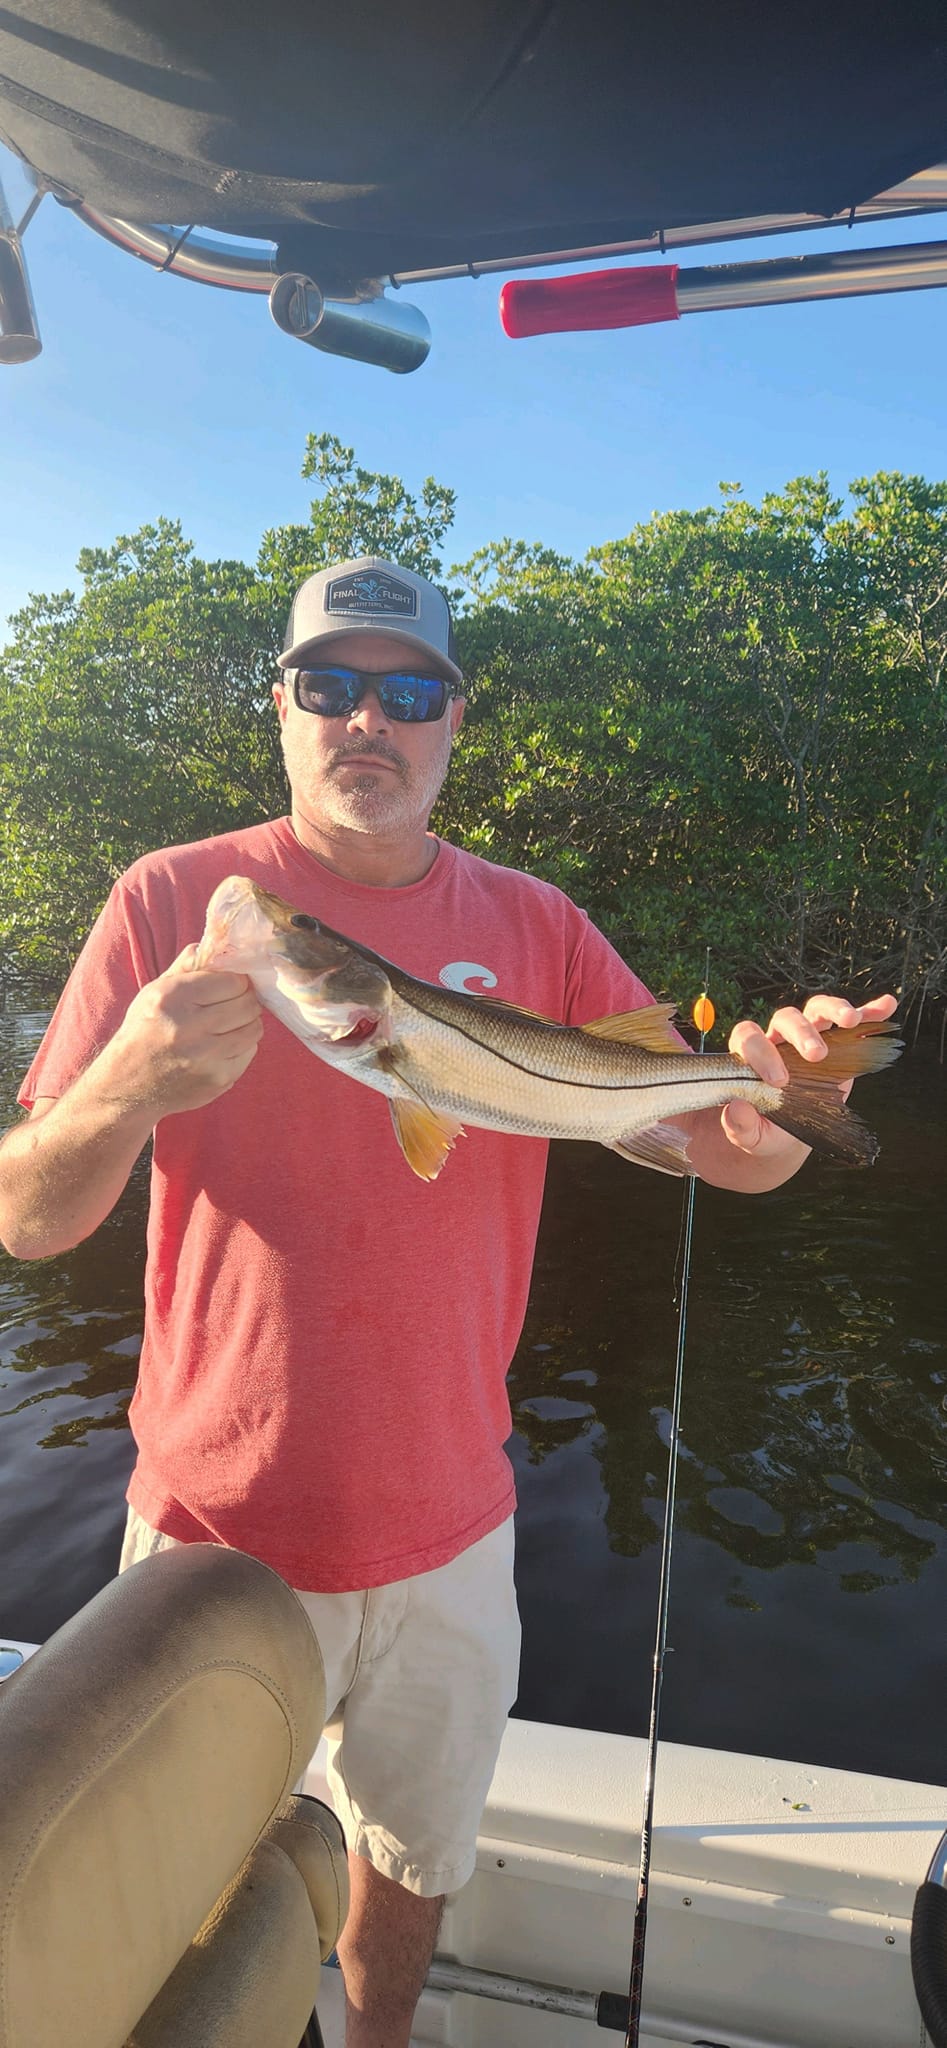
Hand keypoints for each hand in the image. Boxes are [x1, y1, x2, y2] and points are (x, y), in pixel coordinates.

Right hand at [108, 945, 263, 1117]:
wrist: (125, 1085)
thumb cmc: (143, 1030)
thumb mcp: (154, 991)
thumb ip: (186, 966)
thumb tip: (215, 945)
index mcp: (172, 997)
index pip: (233, 980)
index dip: (235, 981)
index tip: (229, 986)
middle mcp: (189, 1027)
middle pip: (247, 1004)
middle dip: (244, 1000)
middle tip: (233, 1004)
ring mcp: (206, 1057)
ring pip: (254, 1028)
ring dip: (246, 1023)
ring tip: (228, 1024)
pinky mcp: (218, 1079)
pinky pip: (249, 1052)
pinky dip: (241, 1046)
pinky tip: (221, 1046)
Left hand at [720, 992, 898, 1156]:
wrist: (787, 1133)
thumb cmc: (764, 1129)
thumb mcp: (749, 1135)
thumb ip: (739, 1125)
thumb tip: (737, 1108)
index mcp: (750, 1056)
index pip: (750, 1037)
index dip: (762, 1053)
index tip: (779, 1080)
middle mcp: (778, 1039)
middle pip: (787, 1018)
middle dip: (803, 1032)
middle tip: (817, 1055)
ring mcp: (808, 1038)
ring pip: (816, 1010)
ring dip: (834, 1009)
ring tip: (851, 1021)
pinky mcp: (837, 1045)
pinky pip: (852, 1021)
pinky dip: (869, 1010)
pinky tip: (885, 1006)